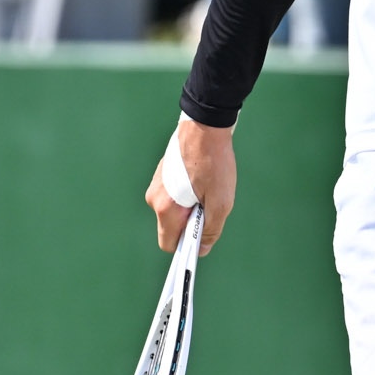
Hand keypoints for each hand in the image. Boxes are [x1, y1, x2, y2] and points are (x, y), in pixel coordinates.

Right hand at [144, 117, 236, 254]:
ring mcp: (155, 185)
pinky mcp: (160, 175)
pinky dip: (186, 195)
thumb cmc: (213, 163)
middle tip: (209, 206)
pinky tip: (201, 179)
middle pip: (171, 227)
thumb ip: (210, 230)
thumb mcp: (220, 203)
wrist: (204, 126)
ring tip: (206, 188)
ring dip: (189, 208)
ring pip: (173, 211)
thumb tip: (202, 249)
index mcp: (165, 209)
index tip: (201, 238)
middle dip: (190, 224)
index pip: (168, 244)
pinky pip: (172, 196)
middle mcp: (154, 199)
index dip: (185, 247)